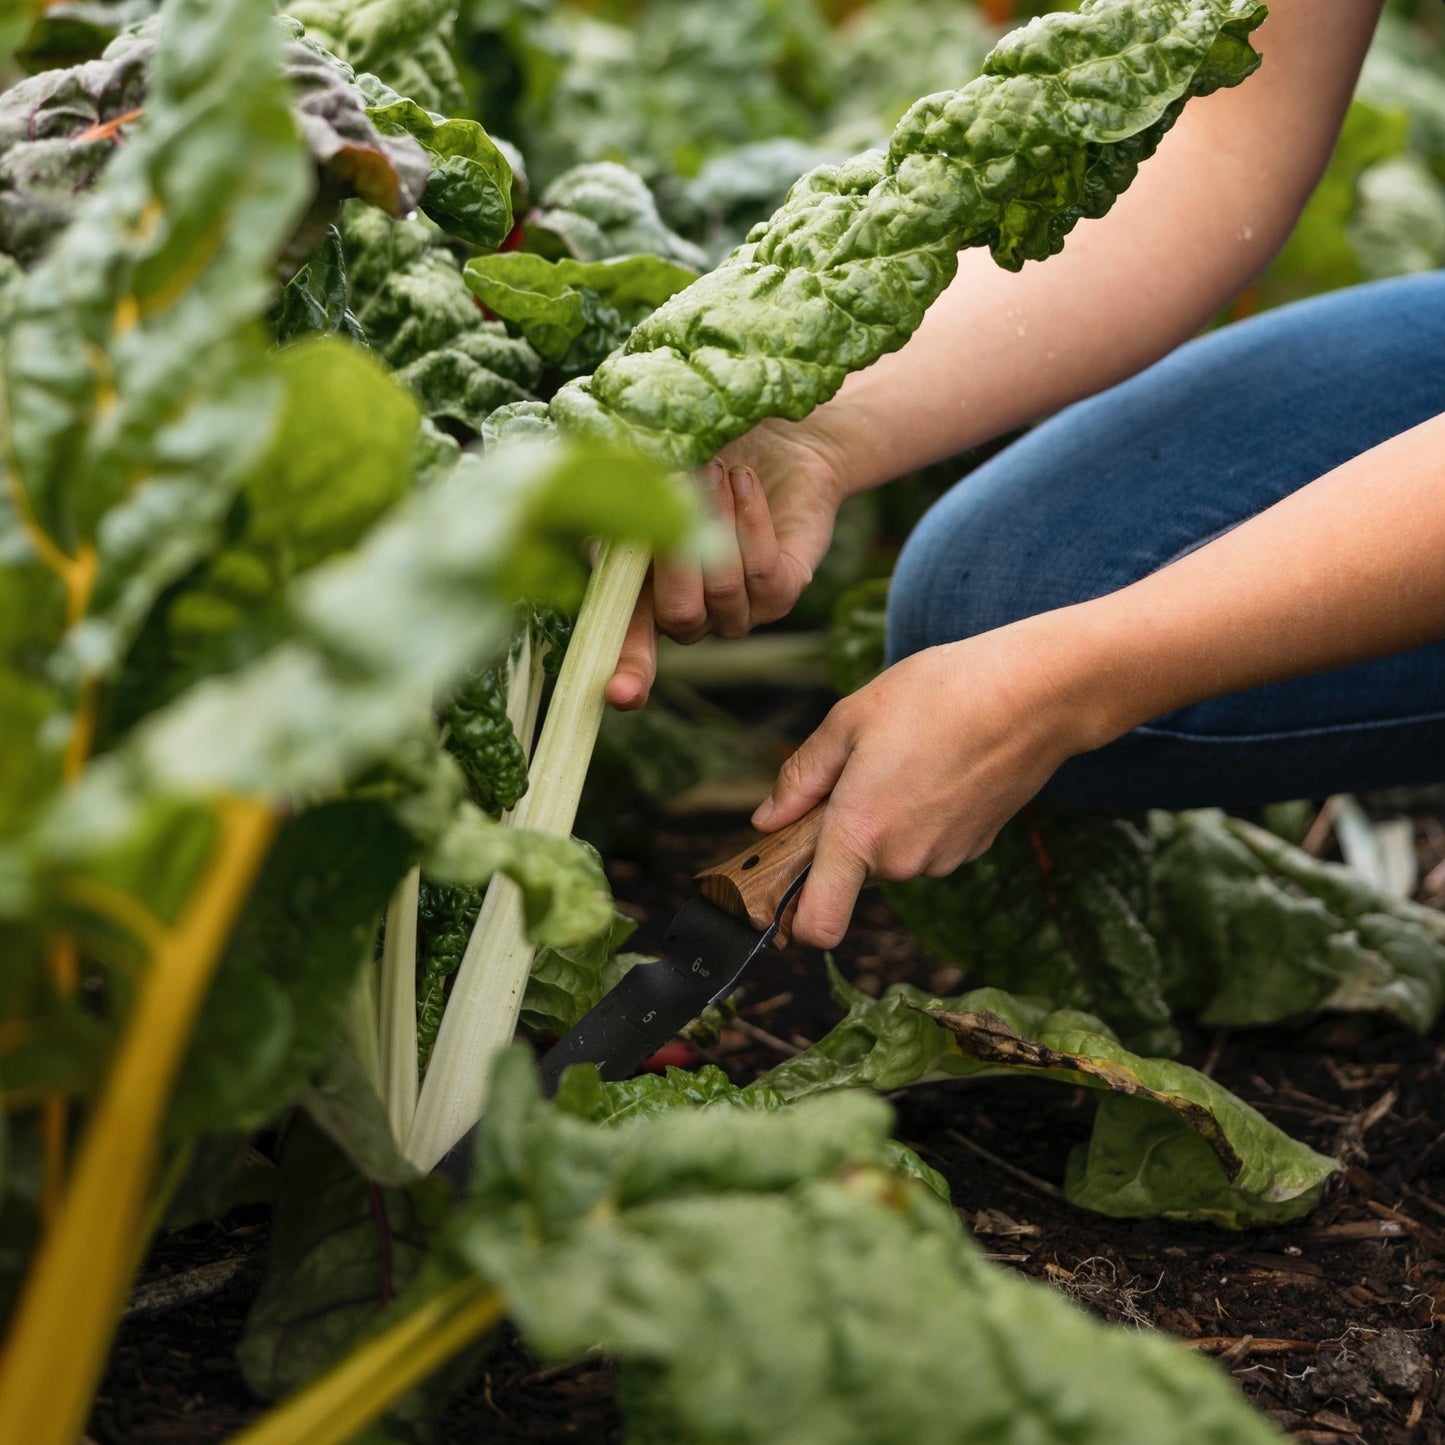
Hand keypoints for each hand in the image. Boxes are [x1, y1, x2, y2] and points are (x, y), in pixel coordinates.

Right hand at [606, 417, 849, 709]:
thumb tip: (601, 528)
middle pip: (678, 617)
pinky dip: (750, 520)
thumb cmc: (697, 450)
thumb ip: (618, 504)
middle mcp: (690, 614)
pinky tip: (744, 482)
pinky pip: (764, 574)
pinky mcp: (784, 592)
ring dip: (715, 519)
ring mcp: (738, 610)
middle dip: (676, 552)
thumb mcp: (649, 472)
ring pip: (722, 589)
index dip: (625, 672)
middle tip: (680, 479)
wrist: (775, 438)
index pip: (628, 650)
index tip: (619, 694)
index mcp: (642, 595)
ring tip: (715, 467)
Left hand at [752, 616, 1102, 947]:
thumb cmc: (938, 696)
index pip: (818, 926)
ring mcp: (944, 859)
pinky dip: (920, 816)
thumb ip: (800, 779)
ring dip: (883, 821)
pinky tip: (938, 765)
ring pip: (890, 856)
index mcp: (860, 834)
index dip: (792, 920)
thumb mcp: (848, 721)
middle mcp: (902, 861)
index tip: (782, 891)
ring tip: (906, 757)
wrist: (1034, 694)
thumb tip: (767, 821)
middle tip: (855, 770)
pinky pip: (926, 843)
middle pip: (850, 875)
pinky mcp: (974, 848)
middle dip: (841, 836)